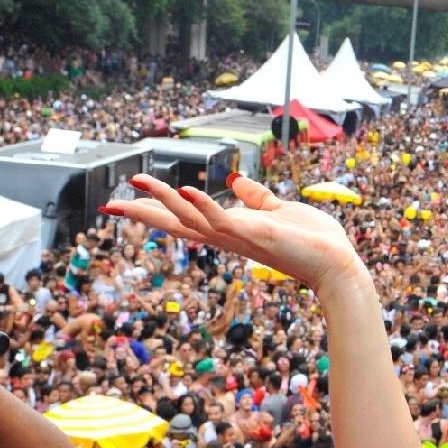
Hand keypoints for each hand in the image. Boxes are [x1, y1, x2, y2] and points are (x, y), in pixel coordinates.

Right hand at [102, 173, 368, 294]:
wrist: (337, 264)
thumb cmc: (313, 242)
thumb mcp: (279, 212)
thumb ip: (258, 198)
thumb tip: (237, 183)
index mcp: (231, 229)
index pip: (186, 219)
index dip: (157, 209)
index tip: (125, 201)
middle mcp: (228, 236)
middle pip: (177, 224)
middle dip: (144, 213)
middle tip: (109, 204)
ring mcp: (240, 237)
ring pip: (192, 220)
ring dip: (166, 201)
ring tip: (140, 183)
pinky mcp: (256, 236)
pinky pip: (224, 221)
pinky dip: (205, 206)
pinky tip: (187, 191)